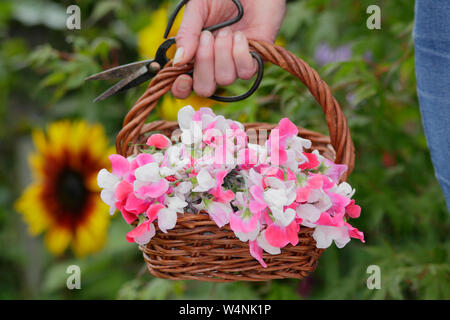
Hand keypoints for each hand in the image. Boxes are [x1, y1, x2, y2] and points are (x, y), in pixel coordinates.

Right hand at [171, 0, 285, 98]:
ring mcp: (234, 66)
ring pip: (225, 79)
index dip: (181, 89)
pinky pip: (245, 71)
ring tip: (226, 31)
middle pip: (204, 88)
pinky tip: (240, 36)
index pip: (184, 87)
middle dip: (204, 64)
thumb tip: (178, 62)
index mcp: (194, 56)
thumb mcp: (197, 9)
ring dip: (223, 53)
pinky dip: (240, 53)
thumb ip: (186, 34)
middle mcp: (213, 66)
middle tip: (207, 36)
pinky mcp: (255, 61)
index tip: (183, 77)